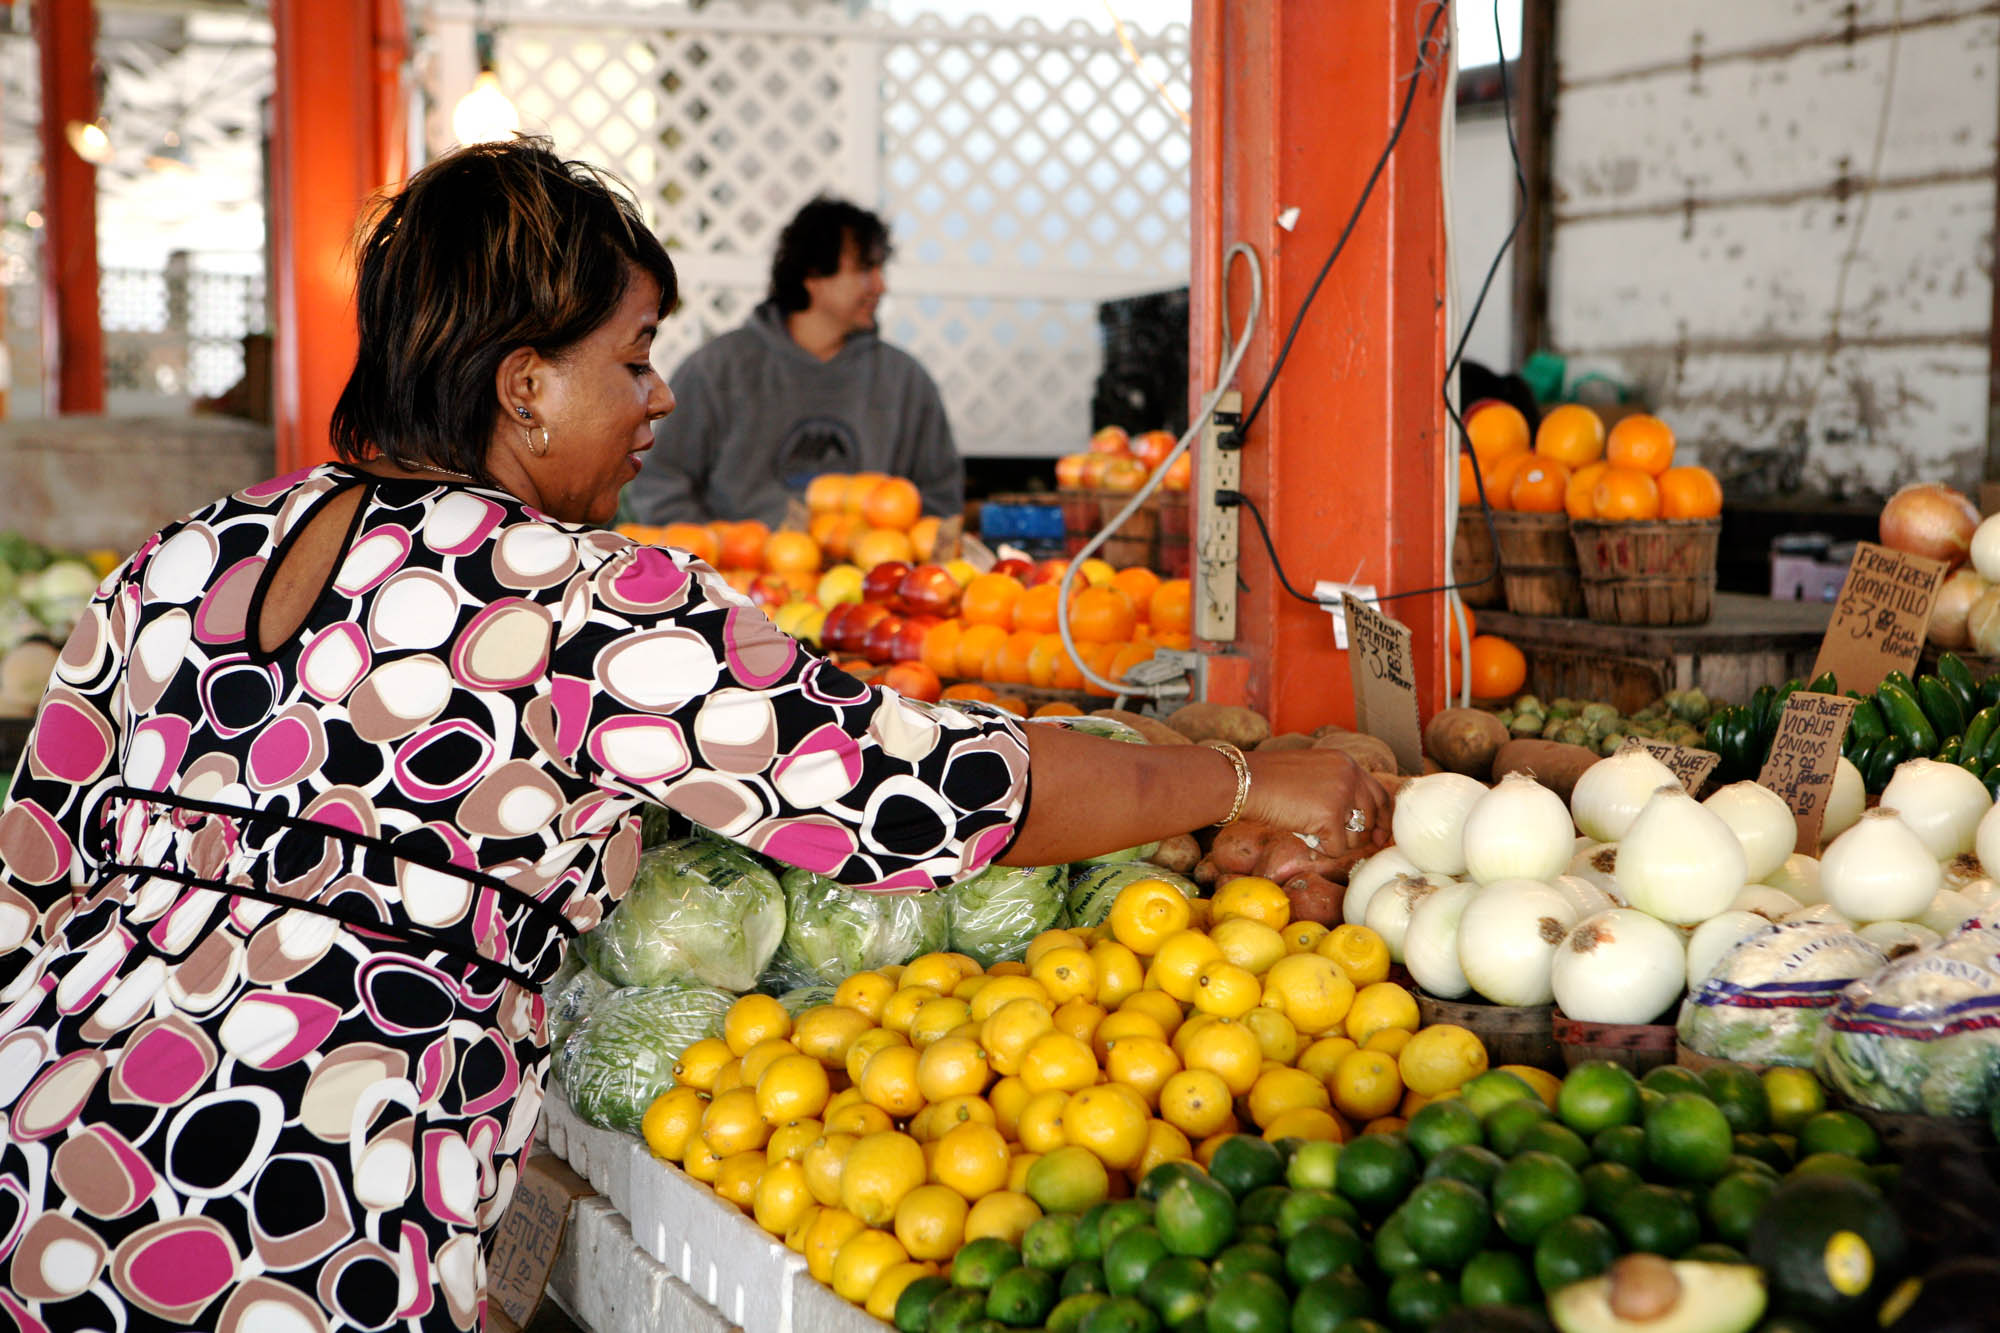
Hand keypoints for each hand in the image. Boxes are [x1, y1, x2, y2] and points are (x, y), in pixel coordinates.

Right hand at [1237, 748, 1391, 853]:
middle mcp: (1350, 776)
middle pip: (1372, 818)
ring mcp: (1342, 795)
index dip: (1382, 817)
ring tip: (1311, 831)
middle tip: (1347, 845)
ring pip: (1357, 837)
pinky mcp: (1330, 816)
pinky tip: (1304, 836)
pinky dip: (1321, 848)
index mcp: (1347, 763)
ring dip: (1337, 842)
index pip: (1380, 794)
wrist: (1246, 782)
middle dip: (1362, 836)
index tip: (1380, 835)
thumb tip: (1357, 821)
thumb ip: (1337, 788)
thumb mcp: (1312, 773)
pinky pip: (1337, 848)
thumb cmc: (1270, 779)